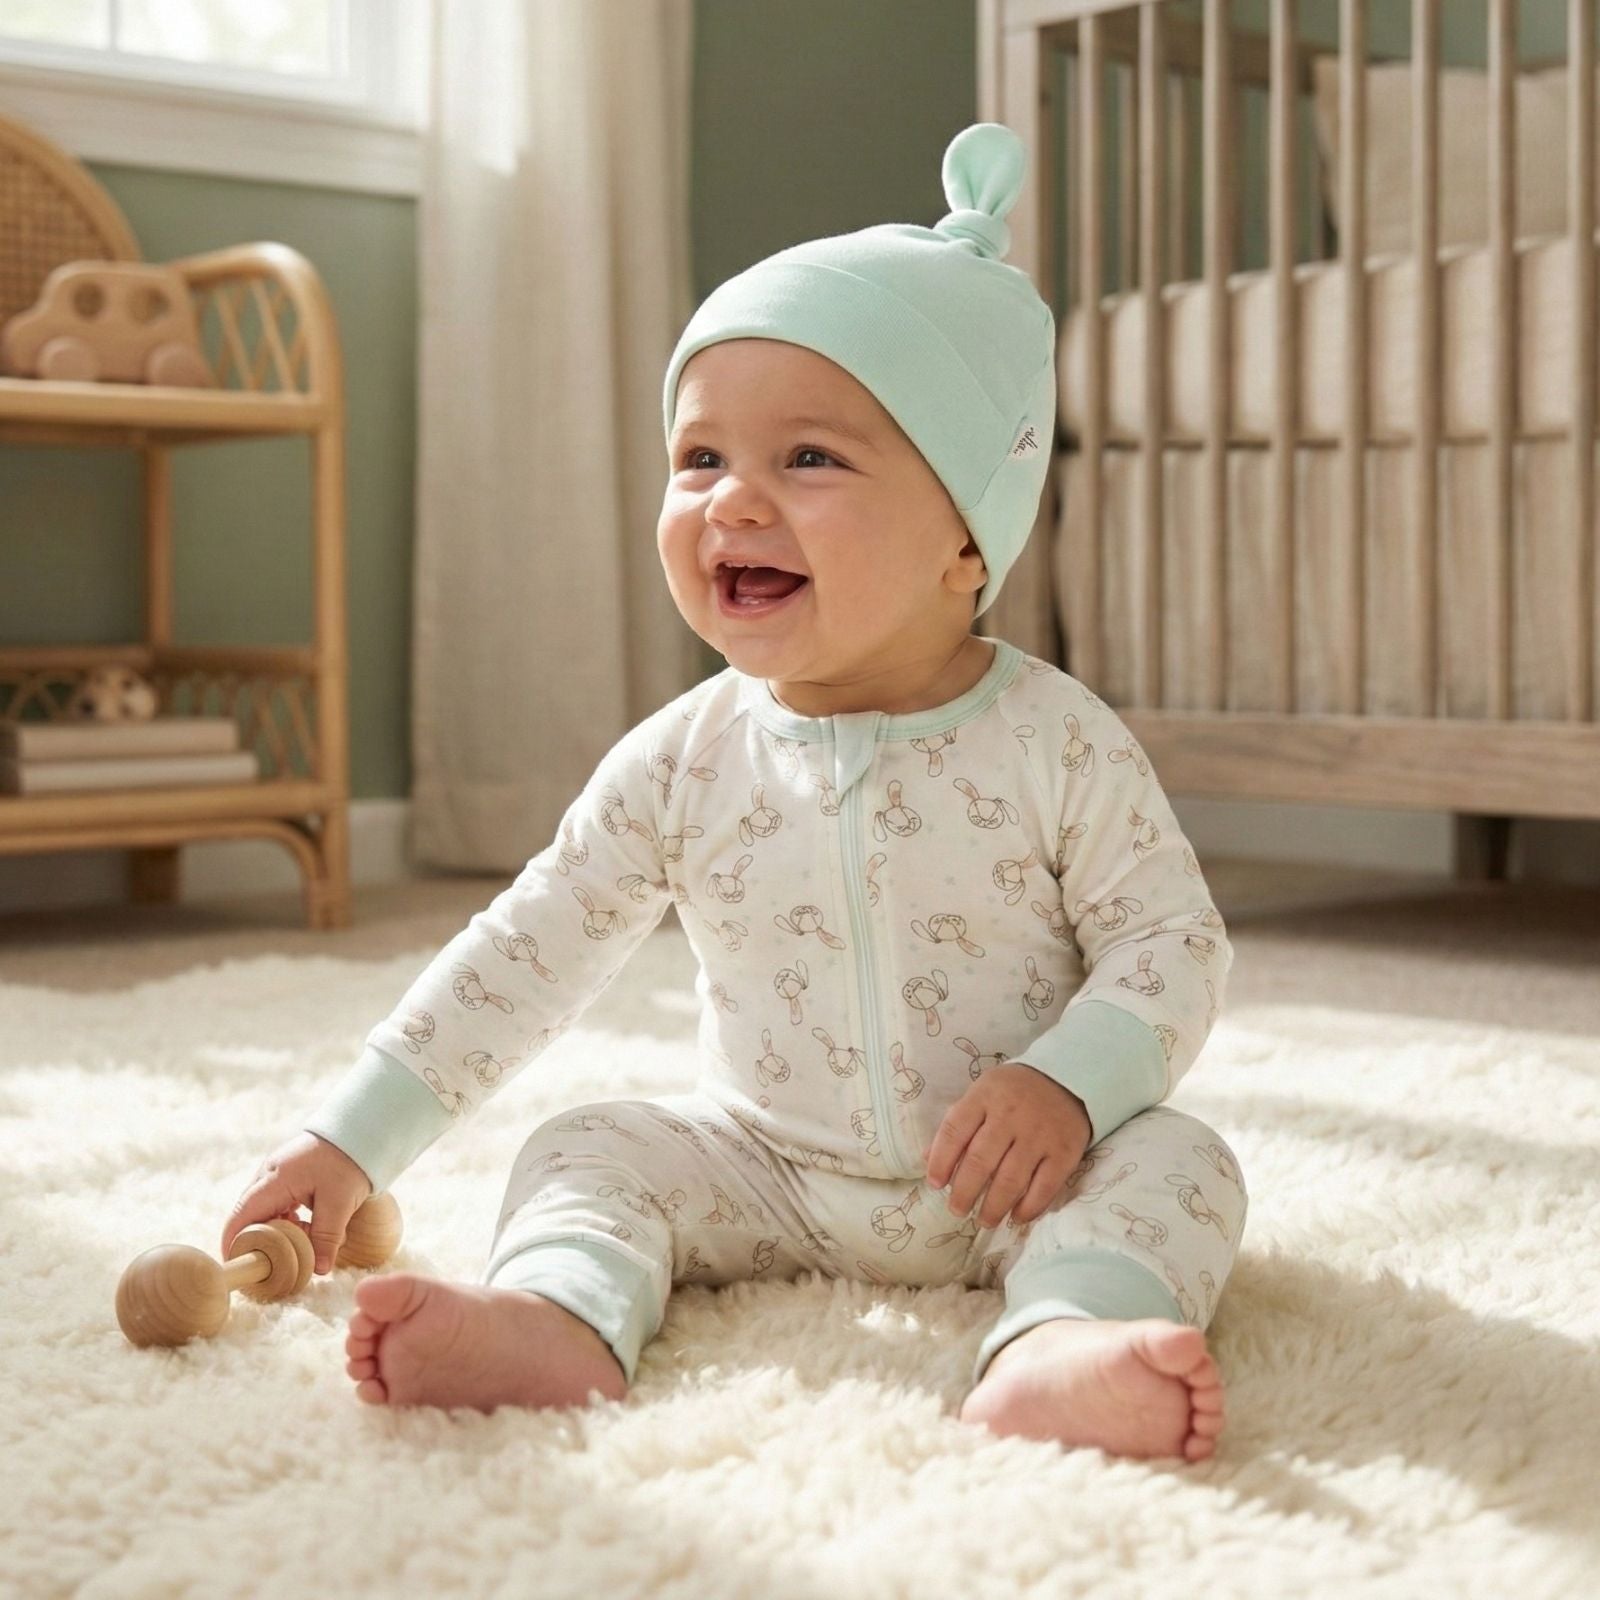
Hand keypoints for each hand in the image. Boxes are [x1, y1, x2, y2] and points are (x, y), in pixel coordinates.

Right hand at [221, 1130, 371, 1274]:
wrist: (361, 1131)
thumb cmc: (348, 1162)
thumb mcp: (340, 1203)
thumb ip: (326, 1237)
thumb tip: (319, 1269)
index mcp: (274, 1180)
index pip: (241, 1215)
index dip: (234, 1241)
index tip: (237, 1264)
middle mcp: (269, 1175)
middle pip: (250, 1214)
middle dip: (259, 1240)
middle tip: (272, 1262)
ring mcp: (277, 1172)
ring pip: (265, 1209)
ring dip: (277, 1229)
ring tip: (299, 1243)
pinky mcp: (289, 1174)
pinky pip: (277, 1201)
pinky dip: (286, 1218)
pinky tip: (305, 1226)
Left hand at [922, 1063, 1093, 1228]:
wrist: (1067, 1079)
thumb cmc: (1014, 1092)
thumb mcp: (981, 1095)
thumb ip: (957, 1125)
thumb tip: (928, 1159)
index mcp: (984, 1097)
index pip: (954, 1131)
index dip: (940, 1161)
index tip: (934, 1183)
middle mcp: (1010, 1115)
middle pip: (980, 1161)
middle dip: (964, 1192)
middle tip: (957, 1209)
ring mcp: (1039, 1135)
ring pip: (1011, 1180)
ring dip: (994, 1207)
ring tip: (985, 1220)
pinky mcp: (1065, 1152)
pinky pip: (1044, 1187)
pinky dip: (1028, 1208)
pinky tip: (1017, 1217)